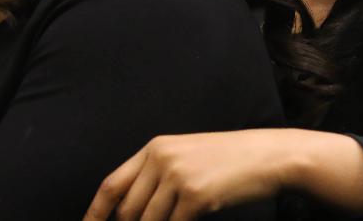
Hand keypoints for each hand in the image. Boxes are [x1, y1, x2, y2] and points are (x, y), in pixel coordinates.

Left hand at [82, 129, 287, 220]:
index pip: (111, 186)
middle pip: (127, 211)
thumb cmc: (230, 160)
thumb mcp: (187, 157)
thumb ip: (157, 177)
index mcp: (154, 148)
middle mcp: (161, 159)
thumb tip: (131, 212)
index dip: (94, 214)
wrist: (269, 156)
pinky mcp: (196, 196)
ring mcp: (178, 177)